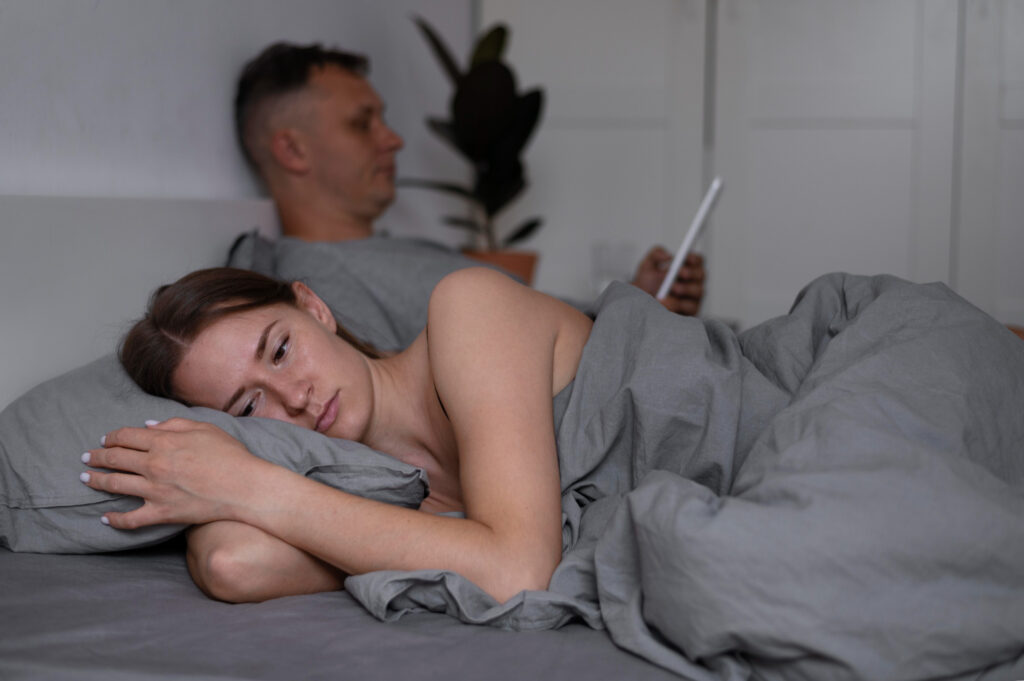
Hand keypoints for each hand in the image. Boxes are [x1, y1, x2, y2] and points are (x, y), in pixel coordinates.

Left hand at [80, 418, 264, 529]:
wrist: (245, 487)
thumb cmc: (231, 455)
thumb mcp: (205, 428)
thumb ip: (174, 424)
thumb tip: (148, 425)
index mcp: (164, 441)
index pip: (126, 436)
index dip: (112, 437)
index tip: (106, 440)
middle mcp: (154, 464)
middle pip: (115, 458)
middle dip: (97, 457)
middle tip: (87, 457)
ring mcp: (155, 490)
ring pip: (115, 484)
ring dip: (97, 480)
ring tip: (86, 479)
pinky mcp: (162, 513)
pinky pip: (131, 519)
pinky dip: (115, 519)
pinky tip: (105, 518)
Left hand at [631, 246, 704, 315]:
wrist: (639, 305)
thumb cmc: (646, 286)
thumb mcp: (647, 266)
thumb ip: (655, 255)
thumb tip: (667, 255)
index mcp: (686, 268)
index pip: (697, 260)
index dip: (694, 258)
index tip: (684, 257)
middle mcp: (693, 282)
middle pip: (701, 274)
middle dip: (691, 272)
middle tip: (678, 272)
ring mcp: (693, 298)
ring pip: (698, 291)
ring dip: (685, 289)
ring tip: (670, 289)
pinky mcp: (690, 313)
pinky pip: (691, 308)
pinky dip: (678, 305)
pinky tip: (666, 304)